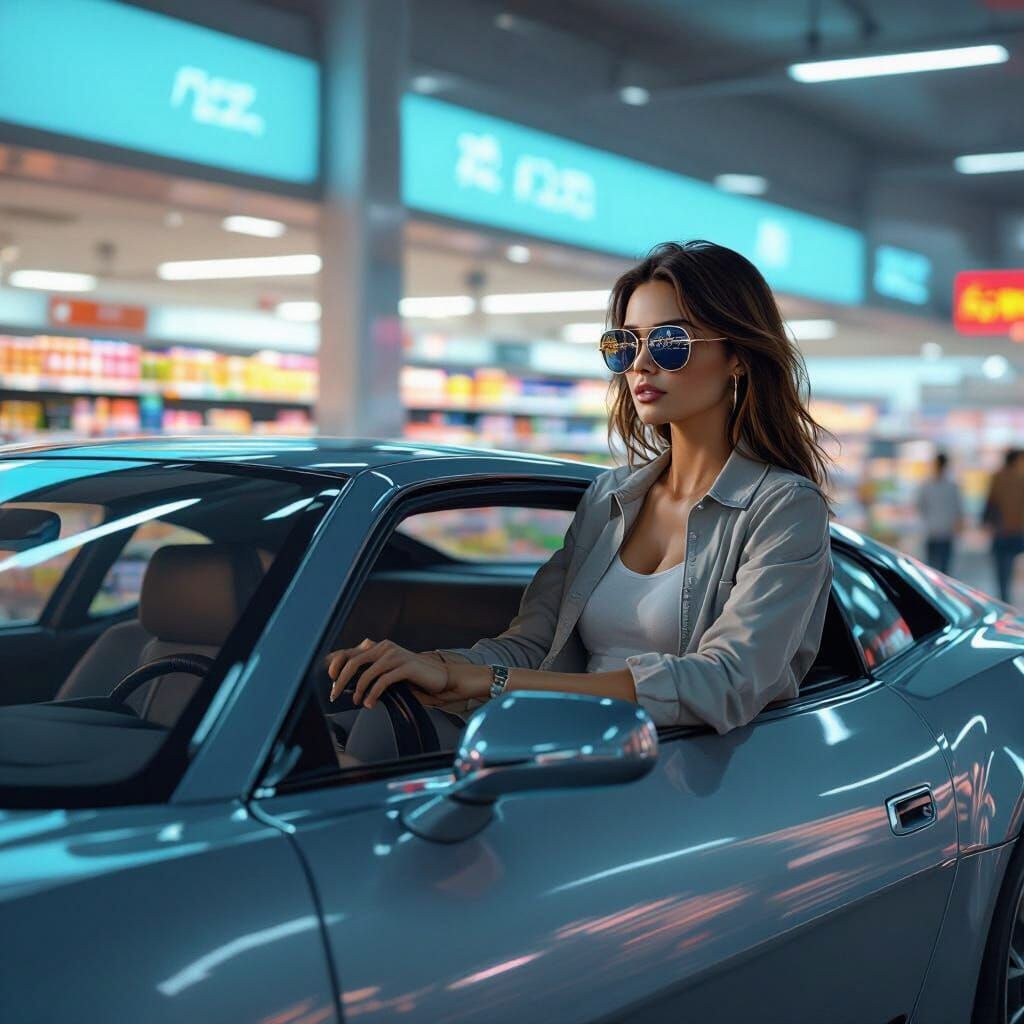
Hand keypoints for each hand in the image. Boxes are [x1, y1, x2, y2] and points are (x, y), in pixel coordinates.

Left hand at [326, 638, 447, 707]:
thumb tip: (347, 684)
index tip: (330, 678)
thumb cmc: (414, 677)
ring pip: (366, 672)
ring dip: (358, 690)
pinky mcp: (406, 666)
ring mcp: (395, 655)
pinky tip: (370, 703)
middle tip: (335, 695)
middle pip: (354, 661)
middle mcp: (385, 647)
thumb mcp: (389, 671)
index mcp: (379, 647)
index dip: (336, 663)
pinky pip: (383, 681)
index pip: (350, 652)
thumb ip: (371, 672)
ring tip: (357, 701)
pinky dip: (373, 694)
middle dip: (340, 680)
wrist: (442, 677)